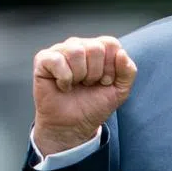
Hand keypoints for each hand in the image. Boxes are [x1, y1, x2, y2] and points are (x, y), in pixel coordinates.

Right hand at [32, 36, 136, 154]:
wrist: (73, 126)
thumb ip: (128, 71)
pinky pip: (57, 60)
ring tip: (76, 84)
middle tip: (88, 85)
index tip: (104, 82)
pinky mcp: (43, 60)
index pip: (111, 44)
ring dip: (79, 76)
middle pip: (95, 47)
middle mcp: (79, 45)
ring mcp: (60, 51)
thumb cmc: (94, 105)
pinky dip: (63, 79)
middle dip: (95, 73)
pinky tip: (63, 86)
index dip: (111, 67)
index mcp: (98, 49)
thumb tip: (121, 53)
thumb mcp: (120, 91)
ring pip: (76, 51)